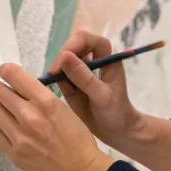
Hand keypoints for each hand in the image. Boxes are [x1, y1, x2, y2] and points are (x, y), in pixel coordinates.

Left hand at [0, 63, 112, 170]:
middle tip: (10, 93)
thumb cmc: (78, 138)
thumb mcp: (64, 109)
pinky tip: (13, 132)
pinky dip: (3, 130)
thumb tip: (22, 89)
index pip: (15, 76)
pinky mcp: (14, 154)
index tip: (5, 71)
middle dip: (4, 89)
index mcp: (46, 102)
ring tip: (14, 116)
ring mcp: (19, 137)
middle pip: (1, 92)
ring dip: (4, 110)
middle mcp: (29, 116)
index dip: (7, 70)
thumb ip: (41, 98)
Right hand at [47, 31, 141, 151]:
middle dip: (62, 58)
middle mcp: (92, 59)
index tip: (63, 58)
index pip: (87, 39)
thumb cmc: (116, 112)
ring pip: (63, 61)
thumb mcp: (102, 96)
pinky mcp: (71, 82)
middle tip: (54, 75)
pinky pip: (59, 76)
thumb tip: (64, 56)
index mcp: (106, 57)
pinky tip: (63, 94)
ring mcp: (81, 71)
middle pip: (72, 47)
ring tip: (60, 87)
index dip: (74, 44)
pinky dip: (57, 82)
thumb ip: (84, 78)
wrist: (116, 132)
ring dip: (58, 71)